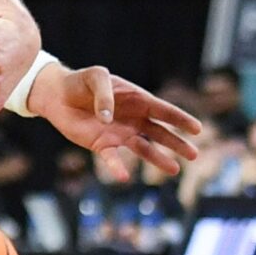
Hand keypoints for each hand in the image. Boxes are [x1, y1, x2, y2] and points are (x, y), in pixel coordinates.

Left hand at [29, 66, 205, 181]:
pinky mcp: (102, 144)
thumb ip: (105, 95)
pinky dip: (117, 168)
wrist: (57, 95)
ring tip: (174, 170)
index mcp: (137, 99)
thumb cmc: (81, 81)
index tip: (197, 129)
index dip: (180, 119)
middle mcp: (133, 119)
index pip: (163, 110)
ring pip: (144, 148)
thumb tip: (108, 120)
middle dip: (177, 143)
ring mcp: (119, 133)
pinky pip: (112, 158)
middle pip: (160, 132)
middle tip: (194, 155)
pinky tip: (123, 177)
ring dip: (158, 159)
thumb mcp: (95, 77)